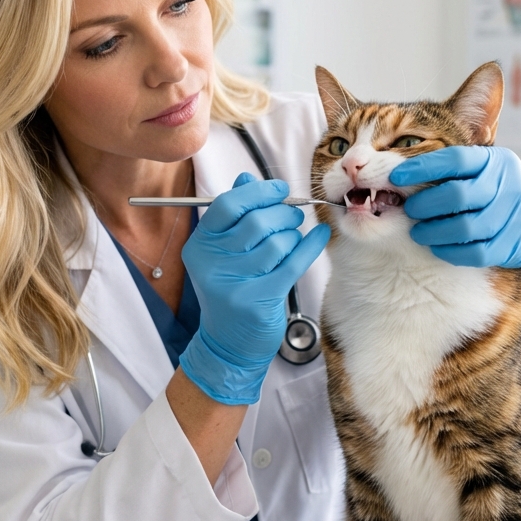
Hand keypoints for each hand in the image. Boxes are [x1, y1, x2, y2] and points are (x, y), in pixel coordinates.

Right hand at [179, 173, 330, 404]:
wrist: (229, 342)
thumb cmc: (231, 289)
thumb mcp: (223, 252)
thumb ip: (234, 215)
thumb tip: (247, 179)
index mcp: (200, 246)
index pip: (227, 205)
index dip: (258, 192)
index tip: (280, 190)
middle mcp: (212, 264)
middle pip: (256, 221)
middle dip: (283, 213)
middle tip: (293, 216)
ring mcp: (235, 284)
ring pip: (277, 243)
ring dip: (293, 235)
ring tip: (294, 238)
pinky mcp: (260, 300)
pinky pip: (294, 263)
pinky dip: (311, 246)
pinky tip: (320, 237)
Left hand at [389, 146, 520, 284]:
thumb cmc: (499, 191)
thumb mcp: (486, 168)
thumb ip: (453, 167)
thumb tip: (397, 171)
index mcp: (496, 161)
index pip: (455, 159)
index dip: (422, 167)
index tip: (394, 176)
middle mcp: (507, 185)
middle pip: (457, 195)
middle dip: (425, 204)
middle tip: (409, 210)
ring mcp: (513, 216)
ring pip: (464, 227)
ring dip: (434, 232)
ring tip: (418, 232)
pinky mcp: (513, 245)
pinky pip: (475, 252)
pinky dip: (450, 251)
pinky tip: (437, 247)